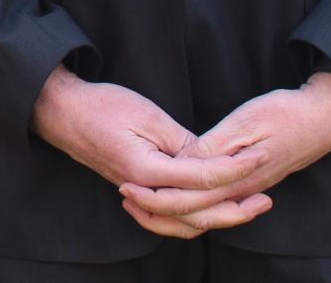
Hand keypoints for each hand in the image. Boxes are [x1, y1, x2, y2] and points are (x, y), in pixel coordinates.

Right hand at [31, 68, 265, 206]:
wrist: (64, 112)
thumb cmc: (103, 106)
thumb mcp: (149, 115)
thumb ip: (184, 143)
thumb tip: (213, 161)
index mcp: (147, 169)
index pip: (202, 177)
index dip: (236, 169)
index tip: (260, 157)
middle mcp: (142, 190)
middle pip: (197, 214)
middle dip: (236, 209)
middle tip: (266, 200)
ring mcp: (137, 194)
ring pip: (183, 223)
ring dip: (217, 218)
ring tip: (246, 209)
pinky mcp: (136, 191)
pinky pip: (168, 218)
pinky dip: (190, 220)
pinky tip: (207, 210)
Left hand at [118, 71, 330, 237]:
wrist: (324, 117)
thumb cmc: (285, 113)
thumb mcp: (245, 123)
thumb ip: (214, 148)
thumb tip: (183, 163)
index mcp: (236, 179)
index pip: (188, 200)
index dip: (154, 196)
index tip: (126, 184)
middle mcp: (241, 191)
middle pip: (191, 214)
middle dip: (155, 210)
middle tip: (125, 195)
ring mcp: (247, 189)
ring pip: (203, 214)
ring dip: (170, 211)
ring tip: (140, 199)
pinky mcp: (251, 182)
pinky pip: (215, 203)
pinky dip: (190, 203)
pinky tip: (176, 190)